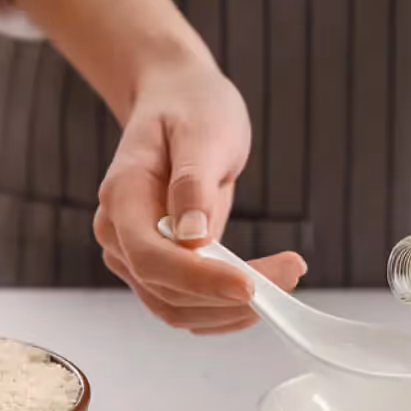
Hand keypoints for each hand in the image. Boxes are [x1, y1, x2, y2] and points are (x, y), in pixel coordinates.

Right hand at [94, 60, 306, 333]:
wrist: (178, 100)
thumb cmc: (191, 108)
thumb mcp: (202, 131)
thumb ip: (193, 184)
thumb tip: (192, 238)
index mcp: (122, 197)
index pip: (152, 258)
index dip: (201, 280)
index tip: (252, 285)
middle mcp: (118, 234)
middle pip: (166, 292)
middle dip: (229, 297)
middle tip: (292, 273)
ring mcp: (135, 254)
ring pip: (176, 308)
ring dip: (231, 311)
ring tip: (286, 279)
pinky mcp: (160, 265)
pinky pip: (186, 303)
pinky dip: (224, 309)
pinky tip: (264, 290)